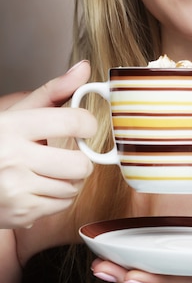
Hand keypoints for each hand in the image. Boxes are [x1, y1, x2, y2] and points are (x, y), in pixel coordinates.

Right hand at [0, 61, 96, 228]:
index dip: (87, 123)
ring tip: (51, 169)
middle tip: (70, 153)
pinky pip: (61, 206)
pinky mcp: (19, 213)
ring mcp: (16, 190)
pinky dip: (58, 197)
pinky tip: (41, 185)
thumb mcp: (20, 111)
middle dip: (81, 159)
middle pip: (79, 164)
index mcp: (15, 127)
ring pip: (73, 187)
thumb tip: (85, 68)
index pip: (72, 122)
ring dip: (69, 179)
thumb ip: (55, 90)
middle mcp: (14, 159)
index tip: (84, 126)